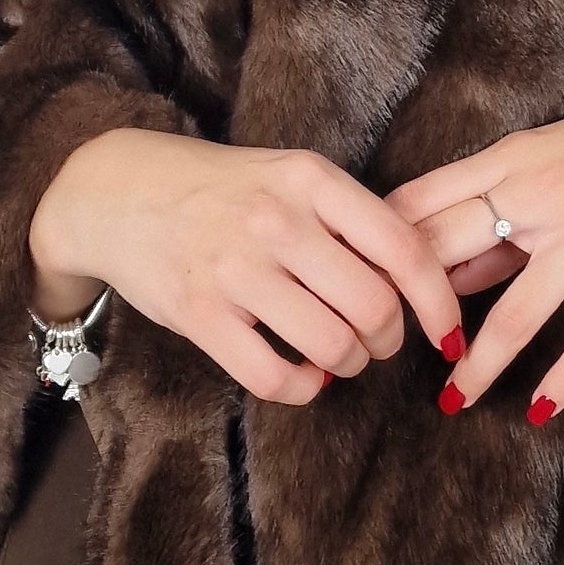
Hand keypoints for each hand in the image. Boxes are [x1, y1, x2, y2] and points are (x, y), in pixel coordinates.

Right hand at [28, 127, 467, 403]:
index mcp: (311, 179)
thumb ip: (349, 217)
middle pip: (374, 307)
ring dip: (348, 364)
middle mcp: (277, 219)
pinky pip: (275, 377)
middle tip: (378, 341)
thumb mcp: (289, 176)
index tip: (447, 332)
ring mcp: (235, 267)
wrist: (117, 190)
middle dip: (389, 339)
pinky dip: (303, 388)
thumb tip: (424, 278)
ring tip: (338, 356)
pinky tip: (302, 374)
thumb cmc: (221, 189)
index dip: (440, 302)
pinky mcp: (199, 313)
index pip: (404, 249)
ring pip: (332, 346)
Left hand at [379, 50, 563, 423]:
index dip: (374, 252)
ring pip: (516, 310)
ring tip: (450, 402)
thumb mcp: (552, 158)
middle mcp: (540, 192)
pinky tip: (542, 409)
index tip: (348, 294)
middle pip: (448, 255)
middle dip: (409, 312)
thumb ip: (497, 212)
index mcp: (510, 159)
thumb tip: (440, 275)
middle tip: (379, 357)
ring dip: (477, 364)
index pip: (417, 205)